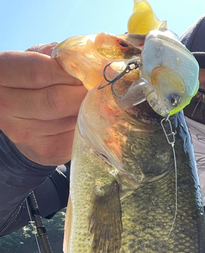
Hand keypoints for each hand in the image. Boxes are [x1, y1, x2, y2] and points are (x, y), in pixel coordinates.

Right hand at [0, 43, 86, 165]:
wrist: (22, 120)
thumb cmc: (32, 81)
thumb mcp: (35, 59)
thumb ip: (57, 56)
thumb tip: (92, 58)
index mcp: (1, 75)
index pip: (38, 72)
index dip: (69, 70)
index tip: (89, 69)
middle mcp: (7, 107)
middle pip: (56, 100)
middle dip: (83, 92)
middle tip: (100, 87)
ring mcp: (25, 133)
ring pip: (69, 120)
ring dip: (90, 110)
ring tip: (98, 101)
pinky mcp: (45, 151)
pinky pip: (76, 137)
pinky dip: (90, 126)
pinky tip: (92, 118)